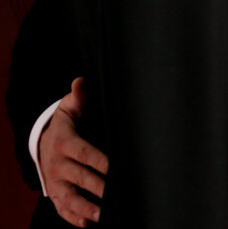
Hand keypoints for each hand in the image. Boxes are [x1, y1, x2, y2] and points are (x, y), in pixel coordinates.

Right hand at [39, 77, 108, 226]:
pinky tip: (87, 223)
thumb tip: (81, 81)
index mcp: (63, 141)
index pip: (84, 153)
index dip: (100, 161)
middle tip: (117, 193)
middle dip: (98, 187)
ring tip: (103, 215)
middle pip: (80, 178)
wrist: (42, 140)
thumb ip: (78, 96)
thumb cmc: (64, 122)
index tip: (115, 167)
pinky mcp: (54, 194)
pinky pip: (62, 209)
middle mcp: (57, 164)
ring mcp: (55, 181)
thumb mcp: (69, 107)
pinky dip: (72, 218)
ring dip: (86, 208)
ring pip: (70, 198)